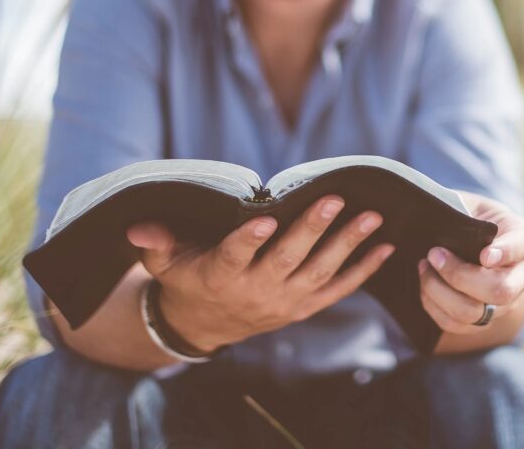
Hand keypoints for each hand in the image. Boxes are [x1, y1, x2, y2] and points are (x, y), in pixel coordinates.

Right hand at [127, 196, 394, 352]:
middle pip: (288, 259)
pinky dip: (364, 270)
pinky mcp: (305, 305)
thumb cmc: (186, 277)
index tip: (263, 219)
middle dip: (312, 229)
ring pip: (320, 271)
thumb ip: (156, 243)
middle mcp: (257, 290)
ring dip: (348, 244)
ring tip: (372, 216)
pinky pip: (339, 288)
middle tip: (334, 199)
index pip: (235, 256)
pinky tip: (386, 247)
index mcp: (221, 274)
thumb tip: (137, 228)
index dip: (248, 239)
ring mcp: (286, 300)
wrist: (205, 324)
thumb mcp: (165, 262)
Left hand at [418, 192, 523, 338]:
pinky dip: (434, 306)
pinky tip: (424, 285)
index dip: (505, 253)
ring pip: (475, 313)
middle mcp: (520, 276)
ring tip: (423, 267)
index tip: (483, 255)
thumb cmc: (472, 217)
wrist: (479, 242)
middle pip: (499, 291)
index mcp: (523, 238)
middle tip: (434, 254)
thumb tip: (434, 217)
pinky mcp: (482, 320)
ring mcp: (504, 303)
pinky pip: (457, 324)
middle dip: (460, 275)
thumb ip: (460, 209)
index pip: (521, 246)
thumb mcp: (472, 204)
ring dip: (441, 293)